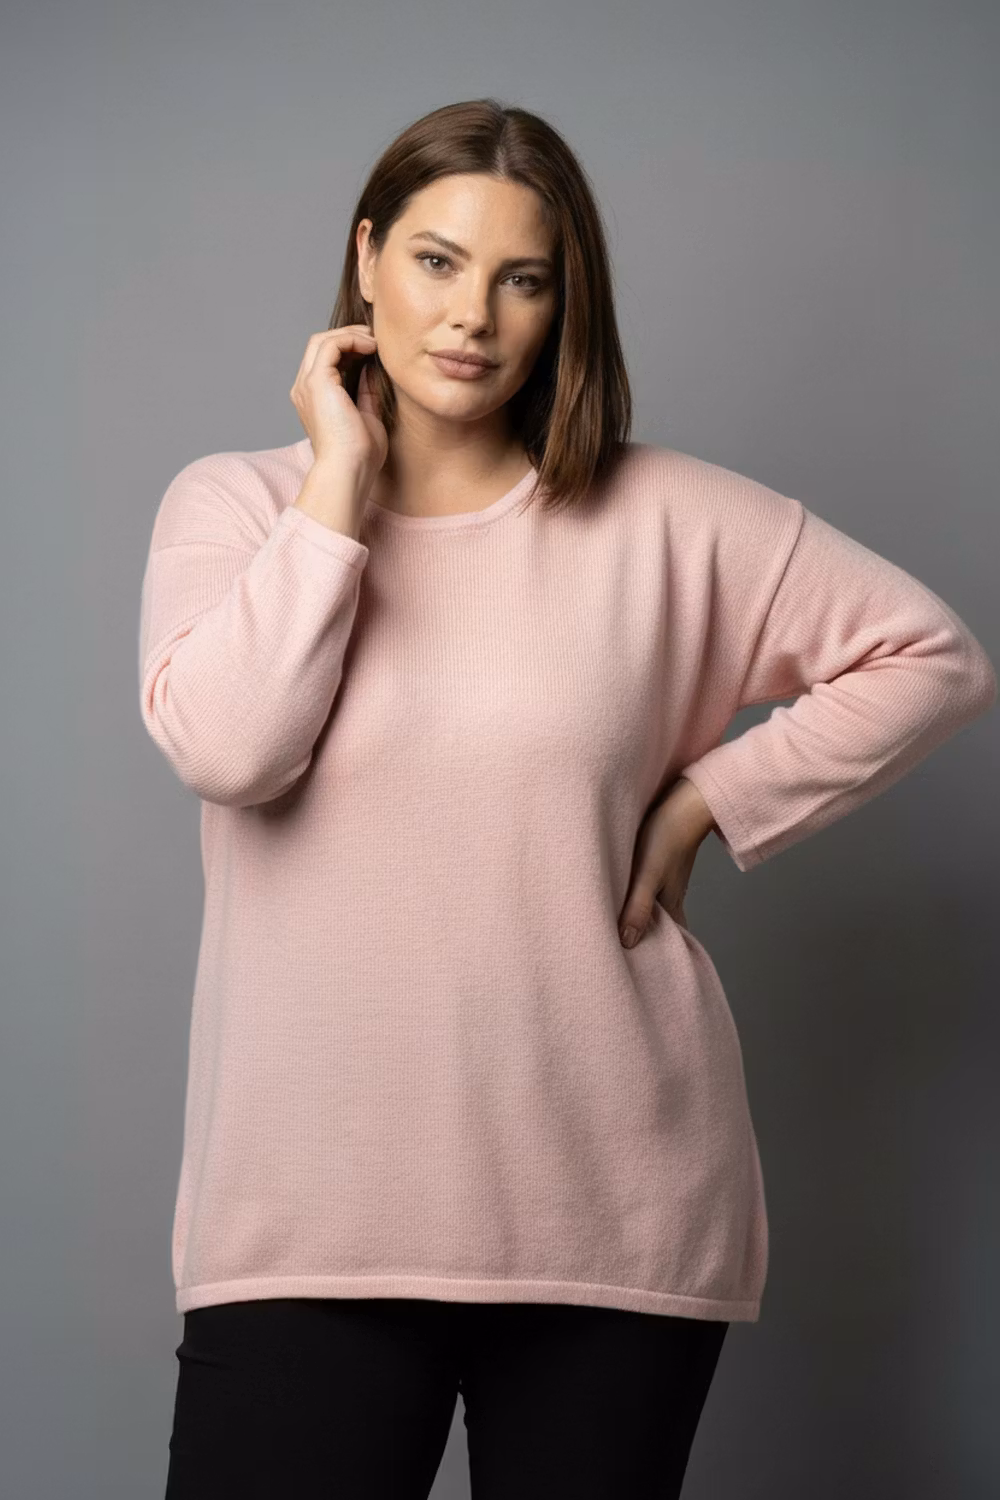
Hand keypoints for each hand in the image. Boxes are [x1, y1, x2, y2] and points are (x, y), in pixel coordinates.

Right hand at [289, 325, 387, 479]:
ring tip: (375, 341)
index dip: (348, 349)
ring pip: (322, 341)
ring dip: (350, 335)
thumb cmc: (359, 456)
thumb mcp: (368, 416)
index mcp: (314, 399)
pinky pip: (331, 345)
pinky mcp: (317, 382)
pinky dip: (351, 339)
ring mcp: (307, 384)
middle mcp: (305, 389)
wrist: (348, 471)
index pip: (325, 360)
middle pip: (319, 345)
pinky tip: (372, 347)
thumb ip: (367, 392)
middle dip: (348, 336)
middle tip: (375, 340)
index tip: (374, 350)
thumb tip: (372, 369)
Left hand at [618, 777, 716, 946]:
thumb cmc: (666, 836)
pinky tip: (619, 897)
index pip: (668, 942)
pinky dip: (634, 900)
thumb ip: (638, 907)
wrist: (684, 800)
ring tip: (611, 933)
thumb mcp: (648, 874)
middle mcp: (670, 897)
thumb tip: (627, 944)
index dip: (656, 958)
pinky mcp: (656, 867)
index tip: (638, 972)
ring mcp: (664, 882)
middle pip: (658, 928)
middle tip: (618, 958)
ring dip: (635, 919)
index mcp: (672, 906)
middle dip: (642, 942)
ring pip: (650, 909)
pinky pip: (645, 891)